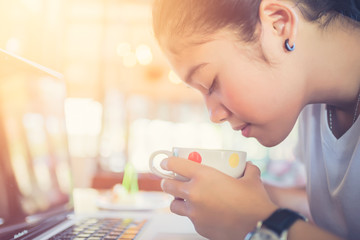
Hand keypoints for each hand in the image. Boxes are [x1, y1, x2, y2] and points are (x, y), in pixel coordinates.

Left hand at [160, 158, 277, 239]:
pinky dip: (193, 214)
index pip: (175, 165)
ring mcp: (194, 213)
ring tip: (187, 198)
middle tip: (172, 180)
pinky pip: (190, 218)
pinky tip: (206, 212)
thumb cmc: (255, 202)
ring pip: (174, 205)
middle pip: (168, 186)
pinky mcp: (199, 227)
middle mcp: (194, 194)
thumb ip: (246, 169)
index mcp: (203, 176)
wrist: (258, 228)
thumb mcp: (251, 179)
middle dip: (167, 182)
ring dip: (177, 199)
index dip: (168, 162)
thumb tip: (247, 166)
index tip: (166, 163)